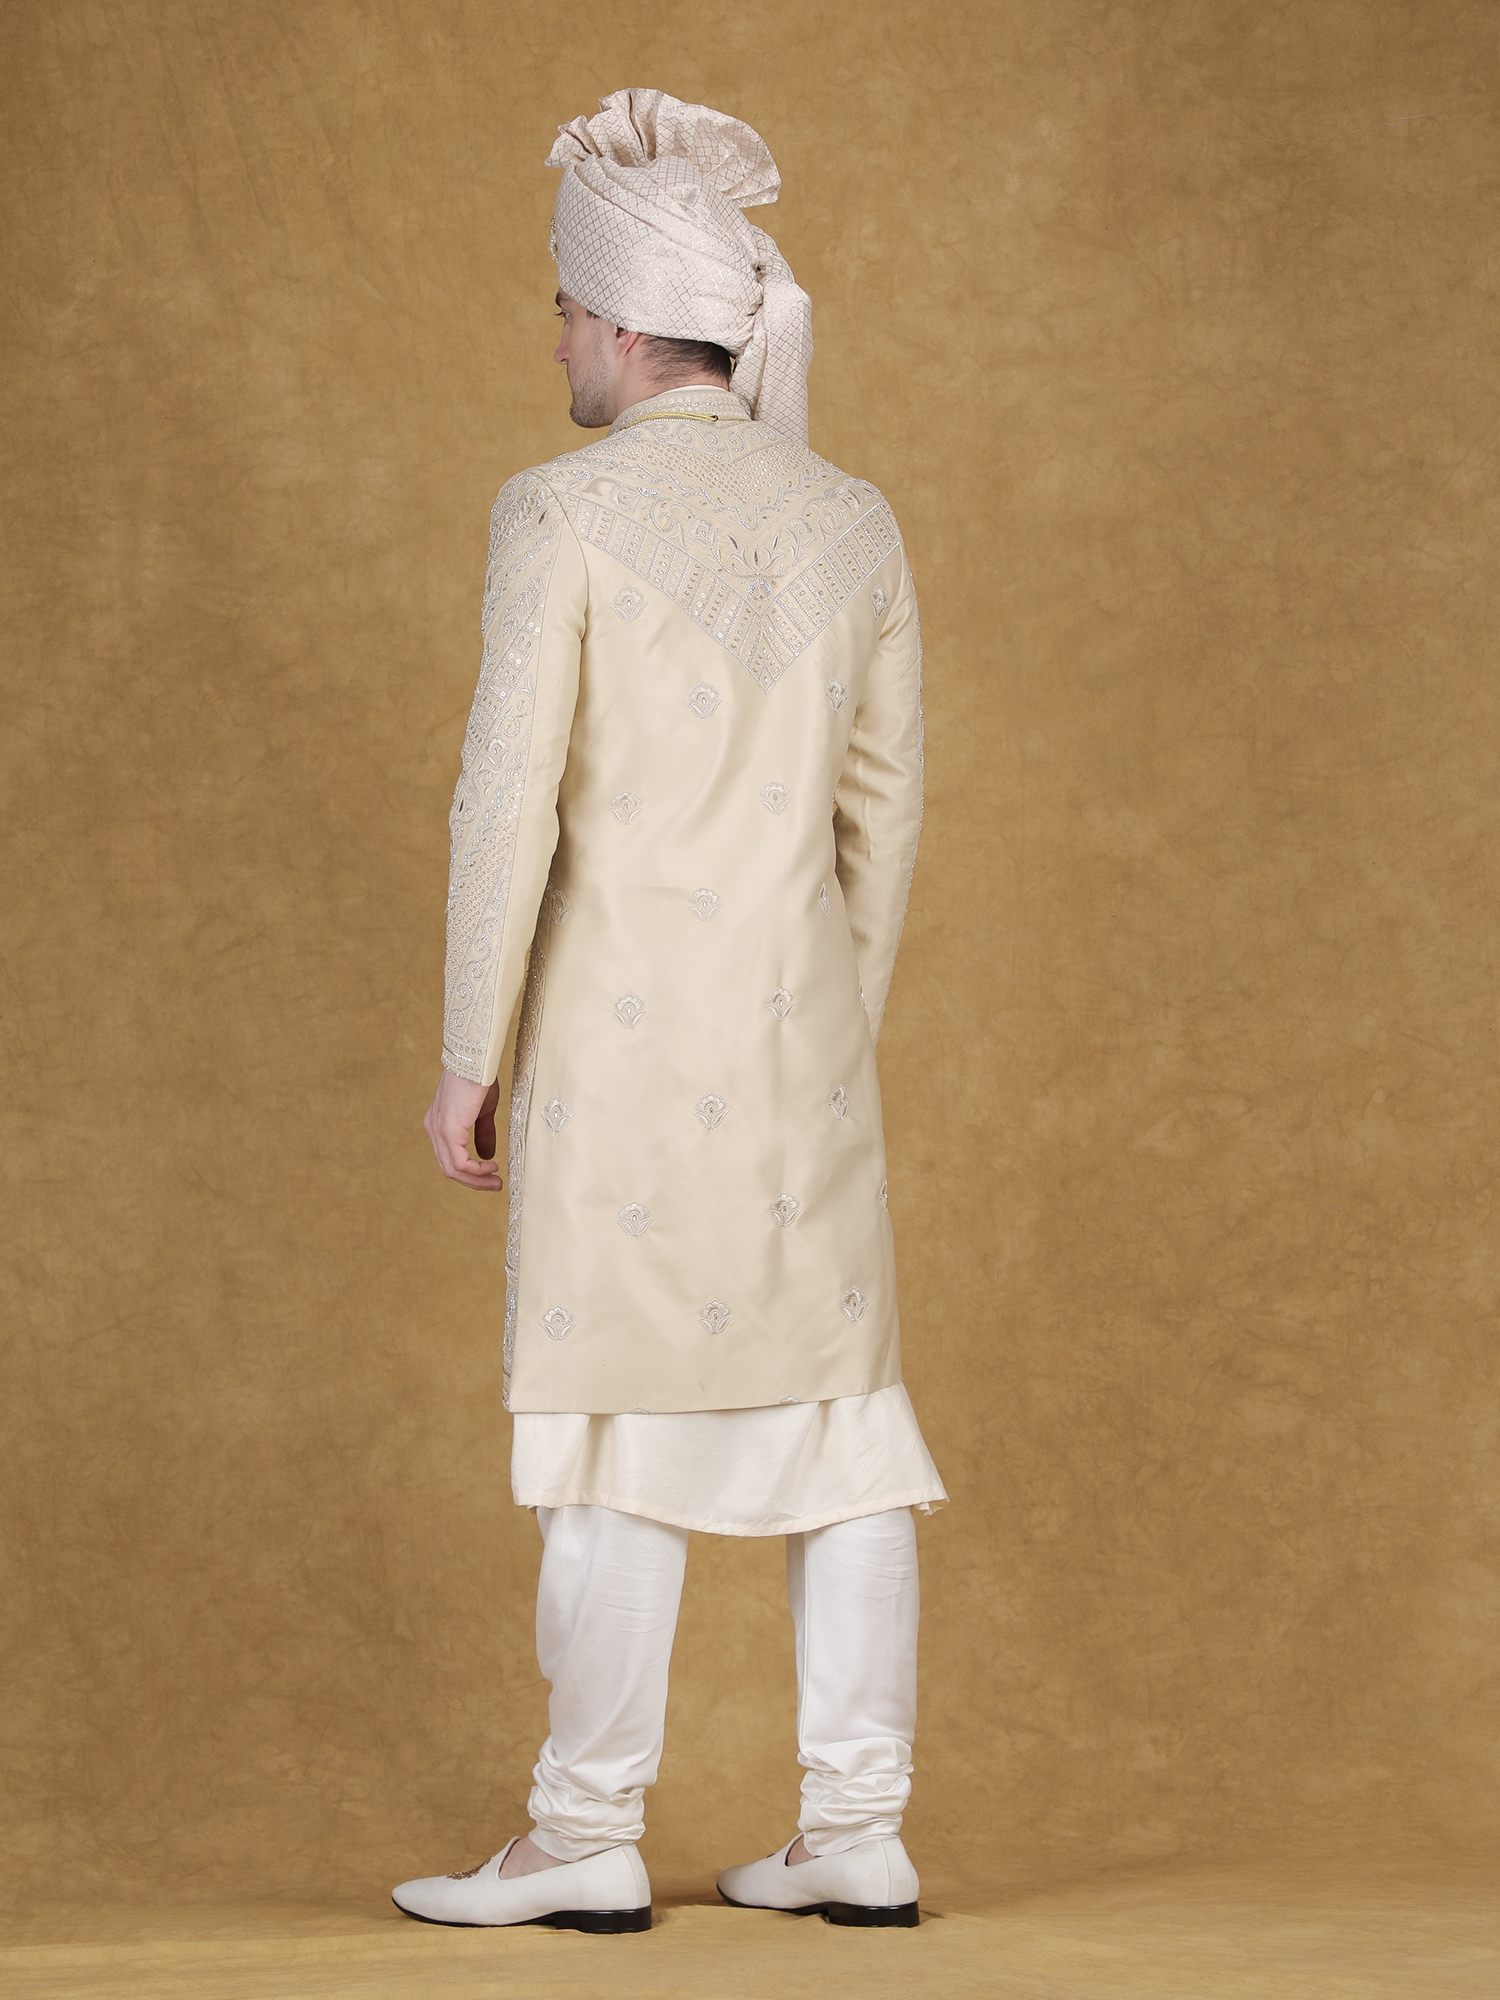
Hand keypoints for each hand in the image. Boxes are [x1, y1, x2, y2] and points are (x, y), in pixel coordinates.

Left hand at [423, 1069, 503, 1191]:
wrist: (476, 1061)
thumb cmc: (478, 1080)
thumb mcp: (482, 1112)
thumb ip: (483, 1134)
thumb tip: (487, 1157)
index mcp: (437, 1125)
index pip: (449, 1158)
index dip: (469, 1171)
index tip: (491, 1175)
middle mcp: (433, 1129)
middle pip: (449, 1168)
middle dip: (474, 1181)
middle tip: (495, 1186)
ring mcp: (438, 1131)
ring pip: (452, 1170)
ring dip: (476, 1180)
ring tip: (495, 1182)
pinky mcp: (448, 1131)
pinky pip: (459, 1163)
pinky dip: (476, 1170)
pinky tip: (491, 1166)